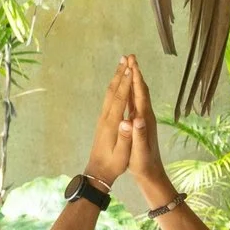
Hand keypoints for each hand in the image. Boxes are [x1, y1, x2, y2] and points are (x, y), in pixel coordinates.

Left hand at [83, 58, 135, 187]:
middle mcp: (105, 117)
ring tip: (122, 65)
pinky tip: (118, 84)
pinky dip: (115, 87)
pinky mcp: (103, 121)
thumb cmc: (113, 164)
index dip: (126, 83)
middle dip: (120, 74)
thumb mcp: (121, 154)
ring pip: (110, 93)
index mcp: (112, 123)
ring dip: (116, 78)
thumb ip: (125, 137)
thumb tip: (128, 121)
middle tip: (126, 58)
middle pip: (113, 91)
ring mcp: (103, 118)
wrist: (98, 171)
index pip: (120, 99)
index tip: (132, 69)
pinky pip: (110, 99)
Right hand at [123, 61, 171, 199]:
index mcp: (145, 120)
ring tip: (129, 67)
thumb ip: (139, 134)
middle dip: (136, 73)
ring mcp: (143, 120)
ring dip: (133, 80)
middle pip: (141, 90)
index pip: (140, 94)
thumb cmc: (143, 163)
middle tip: (130, 56)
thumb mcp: (139, 150)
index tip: (132, 63)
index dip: (136, 78)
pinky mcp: (140, 124)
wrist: (151, 173)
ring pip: (138, 95)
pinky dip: (130, 93)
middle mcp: (146, 116)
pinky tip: (126, 89)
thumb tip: (138, 118)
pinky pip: (134, 104)